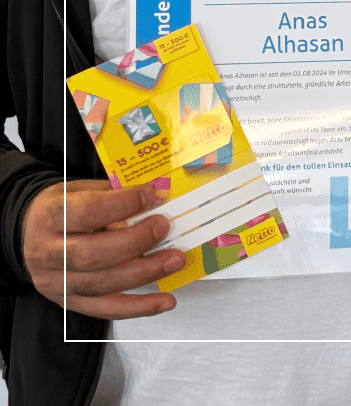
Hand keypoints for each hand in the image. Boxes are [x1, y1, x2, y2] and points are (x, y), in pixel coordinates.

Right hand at [22, 179, 185, 318]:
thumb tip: (159, 194)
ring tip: (175, 261)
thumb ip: (115, 193)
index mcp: (51, 217)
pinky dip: (139, 307)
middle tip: (164, 228)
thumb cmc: (64, 206)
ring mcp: (56, 283)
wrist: (28, 231)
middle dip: (135, 242)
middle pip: (92, 254)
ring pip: (101, 285)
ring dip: (144, 274)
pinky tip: (165, 301)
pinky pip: (105, 309)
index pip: (87, 212)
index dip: (123, 204)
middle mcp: (48, 253)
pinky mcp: (68, 302)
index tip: (152, 196)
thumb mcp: (82, 189)